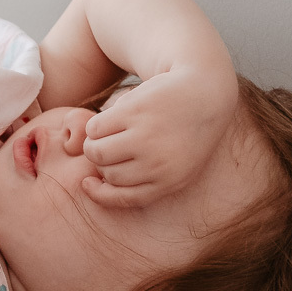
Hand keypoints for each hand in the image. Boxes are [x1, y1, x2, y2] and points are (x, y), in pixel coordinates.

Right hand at [80, 67, 235, 206]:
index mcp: (170, 180)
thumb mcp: (175, 167)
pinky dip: (96, 125)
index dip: (99, 193)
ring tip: (106, 135)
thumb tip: (90, 184)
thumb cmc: (183, 135)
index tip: (87, 182)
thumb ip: (141, 182)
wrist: (204, 93)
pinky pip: (96, 128)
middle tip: (108, 147)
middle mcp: (158, 162)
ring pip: (96, 152)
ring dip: (94, 144)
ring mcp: (146, 136)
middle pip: (108, 173)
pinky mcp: (135, 111)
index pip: (123, 197)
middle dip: (102, 162)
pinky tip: (111, 119)